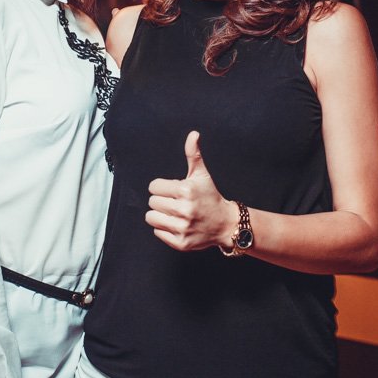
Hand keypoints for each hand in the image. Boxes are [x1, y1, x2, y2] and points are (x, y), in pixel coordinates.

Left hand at [146, 131, 238, 251]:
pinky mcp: (180, 243)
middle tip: (175, 202)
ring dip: (160, 215)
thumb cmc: (210, 196)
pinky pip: (157, 232)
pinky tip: (177, 224)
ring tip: (174, 213)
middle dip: (161, 201)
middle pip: (152, 202)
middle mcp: (184, 210)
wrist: (225, 224)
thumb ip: (193, 154)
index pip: (154, 187)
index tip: (174, 191)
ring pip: (151, 217)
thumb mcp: (202, 175)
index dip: (162, 187)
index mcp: (186, 190)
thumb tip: (193, 134)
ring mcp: (182, 228)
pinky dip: (164, 229)